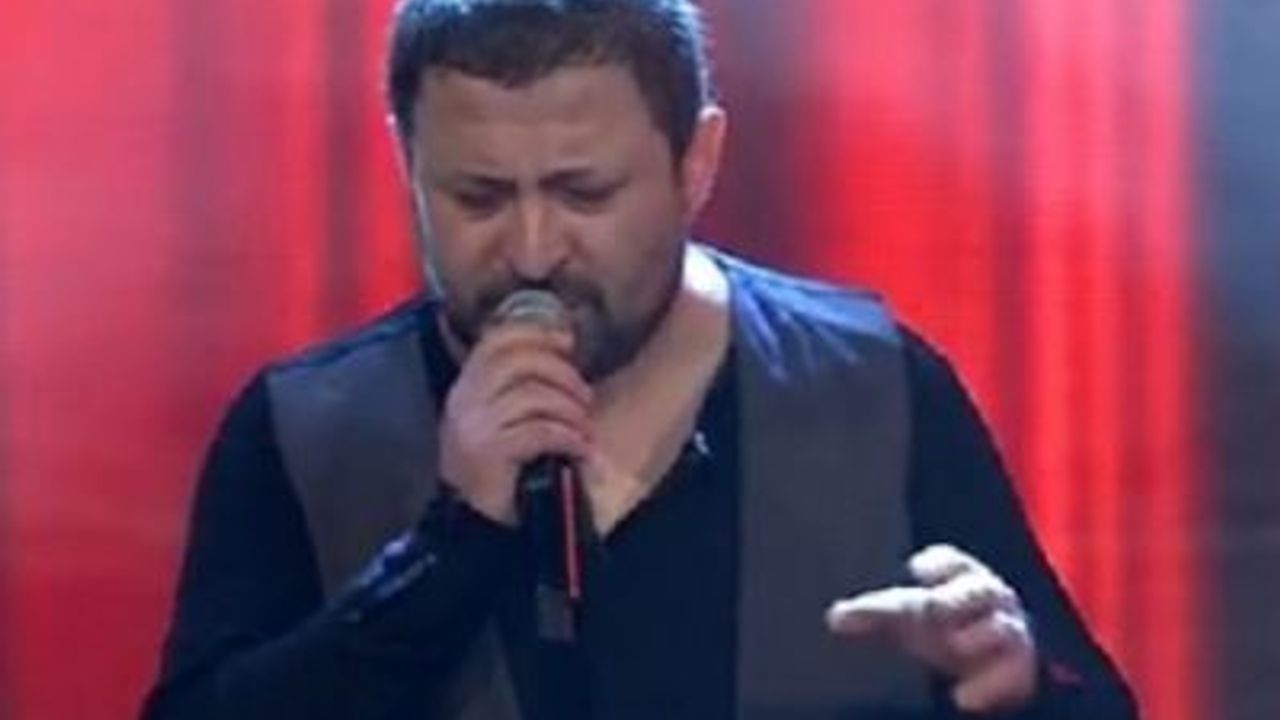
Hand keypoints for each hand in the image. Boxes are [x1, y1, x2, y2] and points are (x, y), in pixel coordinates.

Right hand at [438, 323, 593, 524]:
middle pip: (519, 361)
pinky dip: (568, 437)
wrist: (481, 527)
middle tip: (586, 398)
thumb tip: (560, 348)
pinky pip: (539, 430)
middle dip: (563, 373)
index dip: (535, 333)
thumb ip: (519, 387)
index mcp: (466, 389)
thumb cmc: (503, 471)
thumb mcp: (503, 420)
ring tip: (584, 429)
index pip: (496, 340)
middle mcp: (464, 403)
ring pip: (533, 395)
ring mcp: (474, 428)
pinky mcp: (491, 454)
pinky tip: (581, 449)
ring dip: (571, 411)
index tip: (567, 341)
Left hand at [826, 544, 1037, 714]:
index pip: (953, 561)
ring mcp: (1008, 633)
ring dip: (979, 639)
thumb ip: (874, 614)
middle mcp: (988, 600)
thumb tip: (836, 618)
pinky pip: (1014, 675)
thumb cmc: (937, 630)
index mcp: (960, 577)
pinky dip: (991, 687)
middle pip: (979, 590)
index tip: (917, 570)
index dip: (940, 563)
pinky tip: (964, 699)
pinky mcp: (1018, 671)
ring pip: (1002, 630)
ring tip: (956, 647)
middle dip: (955, 599)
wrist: (983, 667)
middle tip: (930, 609)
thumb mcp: (905, 619)